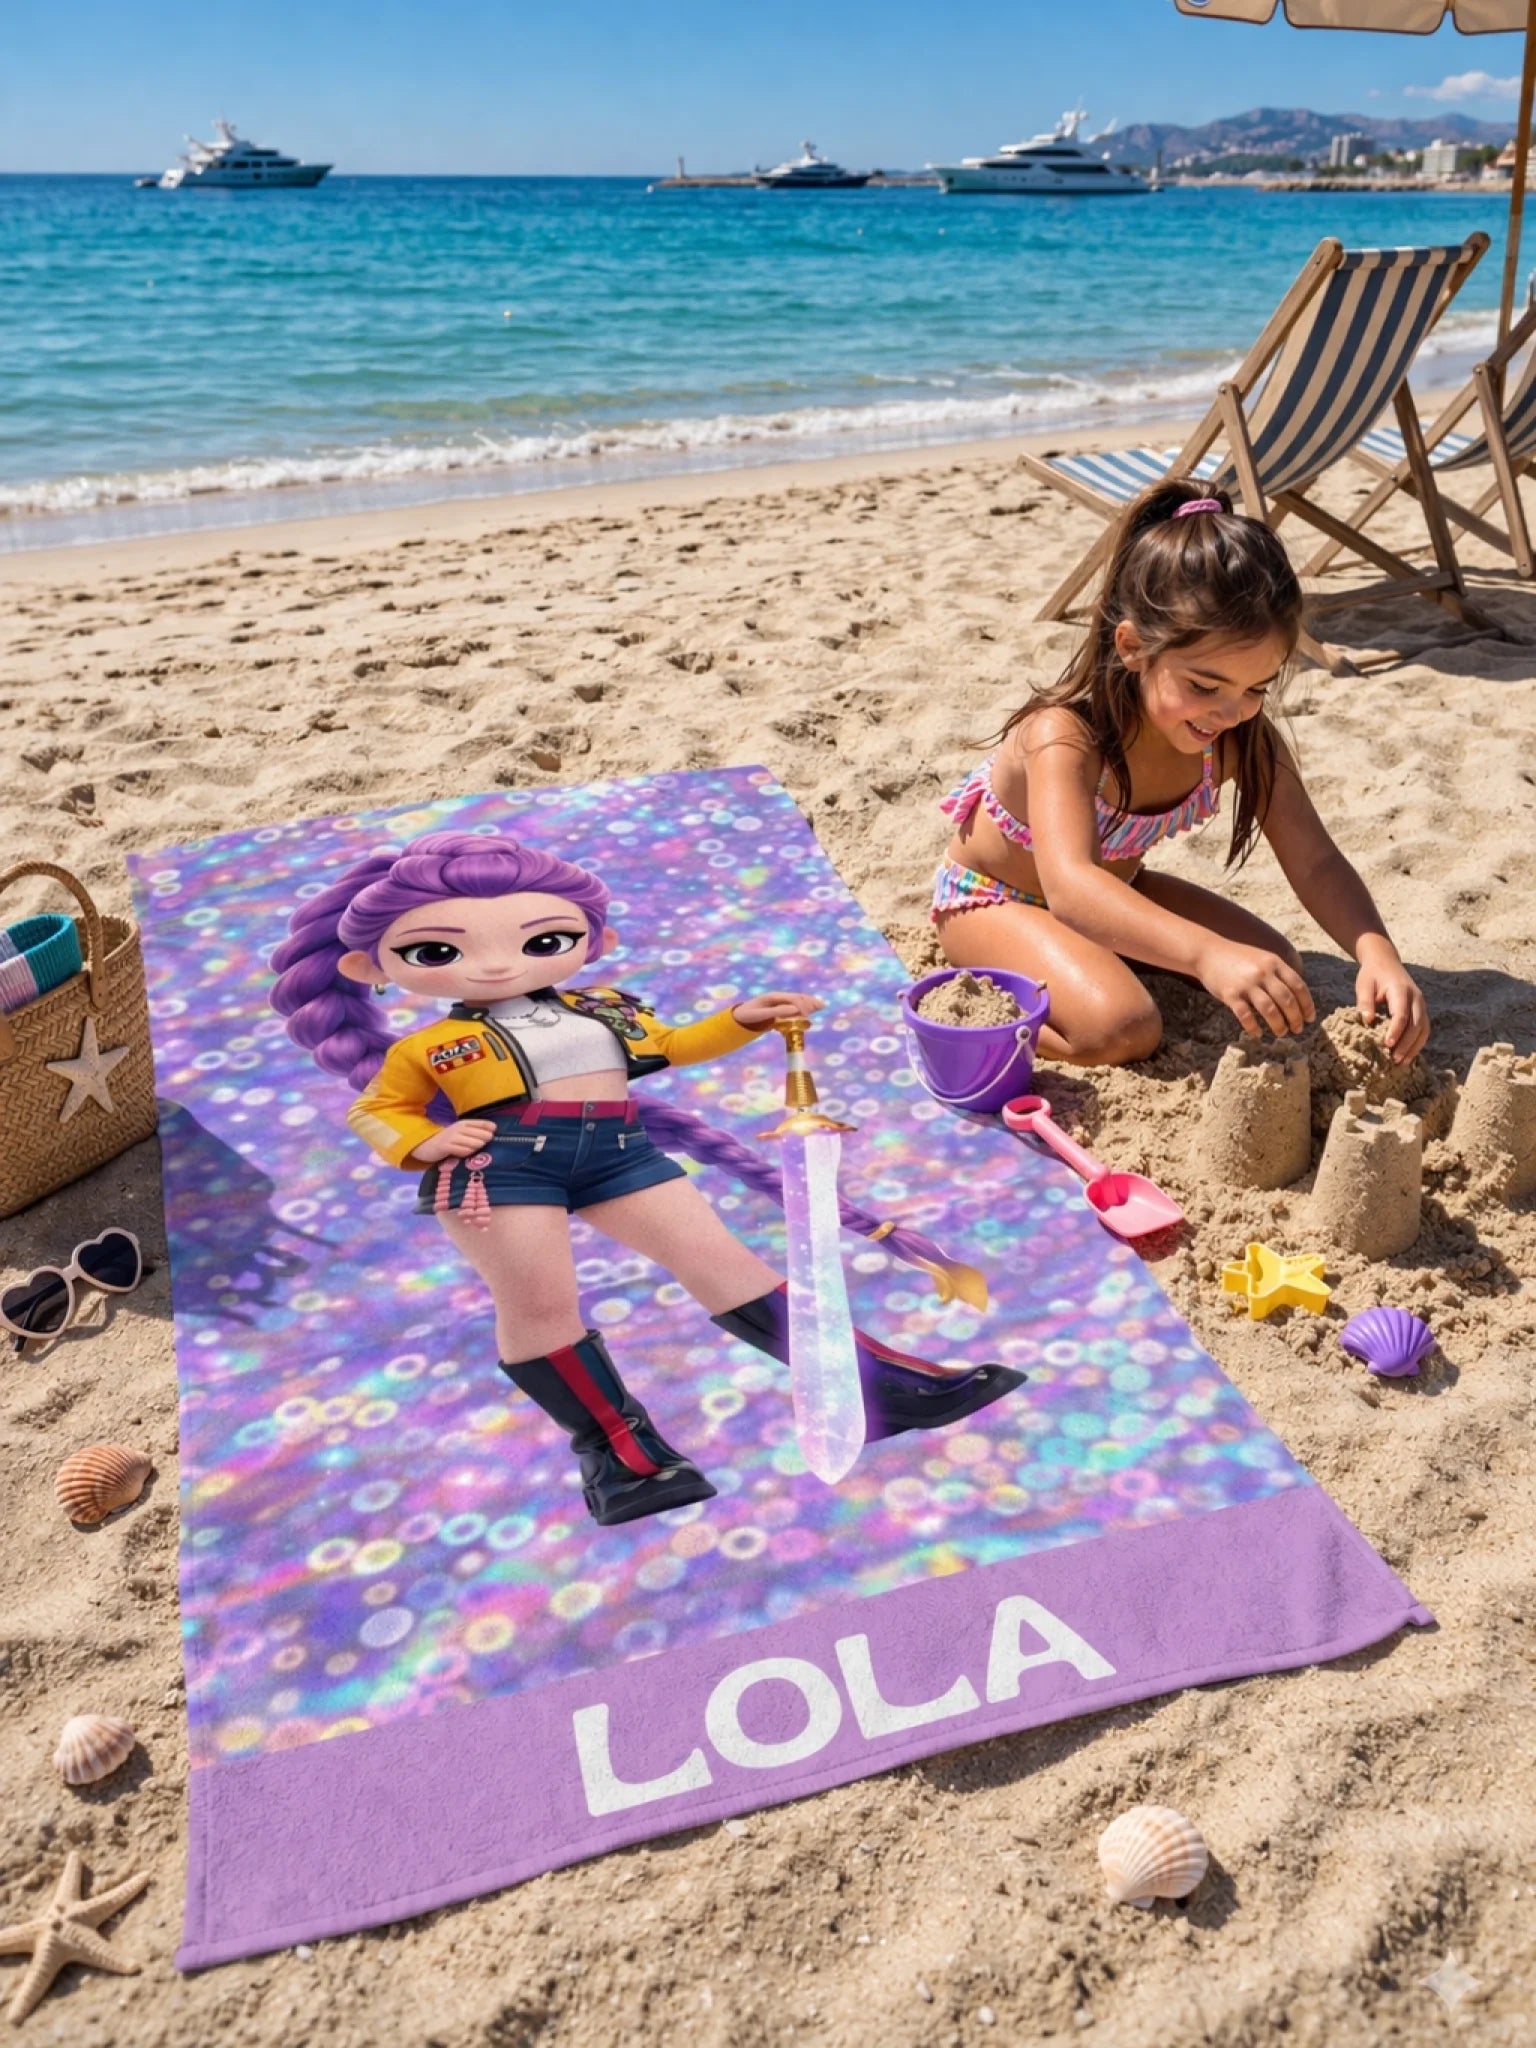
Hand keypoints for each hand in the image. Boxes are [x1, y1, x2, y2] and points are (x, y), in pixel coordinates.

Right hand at [410, 1118, 497, 1164]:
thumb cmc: (449, 1140)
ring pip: (474, 1144)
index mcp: (464, 1123)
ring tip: (472, 1151)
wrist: (427, 1145)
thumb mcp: (461, 1133)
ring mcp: (452, 1137)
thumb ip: (475, 1132)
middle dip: (485, 1141)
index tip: (494, 1134)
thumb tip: (493, 1133)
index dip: (491, 1129)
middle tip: (482, 1146)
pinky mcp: (446, 1146)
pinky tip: (464, 1154)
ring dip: (477, 1149)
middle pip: (482, 1135)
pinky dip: (466, 1154)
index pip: (483, 1124)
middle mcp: (459, 1128)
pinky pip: (463, 1151)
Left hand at [732, 991, 824, 1029]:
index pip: (793, 998)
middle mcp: (778, 997)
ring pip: (798, 1000)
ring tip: (822, 1006)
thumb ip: (776, 1012)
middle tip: (821, 1008)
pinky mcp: (779, 1009)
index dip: (802, 1006)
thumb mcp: (759, 1015)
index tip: (807, 1016)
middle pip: (798, 997)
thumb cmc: (747, 1016)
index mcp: (773, 997)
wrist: (739, 1017)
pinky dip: (804, 1008)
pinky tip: (814, 1009)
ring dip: (810, 1003)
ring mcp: (779, 1002)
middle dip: (810, 1002)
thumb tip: (795, 1010)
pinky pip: (795, 1007)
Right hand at [1197, 939, 1315, 1039]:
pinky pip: (1246, 1016)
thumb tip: (1296, 996)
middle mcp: (1263, 972)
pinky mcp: (1230, 994)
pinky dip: (1253, 1027)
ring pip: (1269, 1010)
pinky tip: (1257, 1034)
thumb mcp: (1262, 958)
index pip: (1298, 986)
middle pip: (1287, 1000)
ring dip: (1278, 1025)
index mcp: (1274, 963)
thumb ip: (1278, 972)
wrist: (1207, 952)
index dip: (1307, 1004)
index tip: (1310, 1018)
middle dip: (1295, 1018)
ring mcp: (1246, 984)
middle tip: (1298, 1029)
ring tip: (1281, 1033)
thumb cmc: (1237, 957)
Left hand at [1356, 952, 1428, 1065]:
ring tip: (1401, 1062)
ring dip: (1414, 1047)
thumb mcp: (1364, 985)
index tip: (1386, 1045)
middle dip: (1406, 1043)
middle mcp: (1416, 997)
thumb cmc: (1372, 975)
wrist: (1386, 962)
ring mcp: (1421, 1004)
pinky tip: (1407, 1055)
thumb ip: (1365, 1002)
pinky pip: (1424, 1029)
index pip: (1401, 1013)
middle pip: (1416, 1024)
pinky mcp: (1422, 1010)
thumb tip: (1367, 1020)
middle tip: (1393, 1059)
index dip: (1395, 1030)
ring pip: (1424, 1029)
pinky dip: (1418, 1043)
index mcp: (1400, 989)